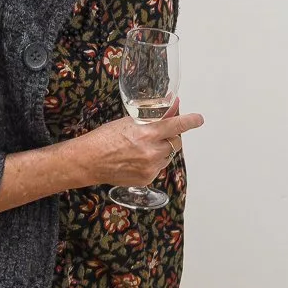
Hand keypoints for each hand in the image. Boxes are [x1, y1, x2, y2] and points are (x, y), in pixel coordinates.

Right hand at [71, 107, 203, 188]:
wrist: (89, 161)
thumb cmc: (104, 138)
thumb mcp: (128, 122)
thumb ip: (151, 117)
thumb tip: (171, 108)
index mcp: (147, 133)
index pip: (176, 125)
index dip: (190, 121)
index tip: (198, 119)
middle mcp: (152, 151)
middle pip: (176, 142)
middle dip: (171, 137)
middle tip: (157, 134)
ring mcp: (150, 167)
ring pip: (167, 156)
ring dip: (161, 150)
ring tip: (140, 148)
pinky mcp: (147, 179)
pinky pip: (158, 167)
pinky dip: (152, 162)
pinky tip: (136, 159)